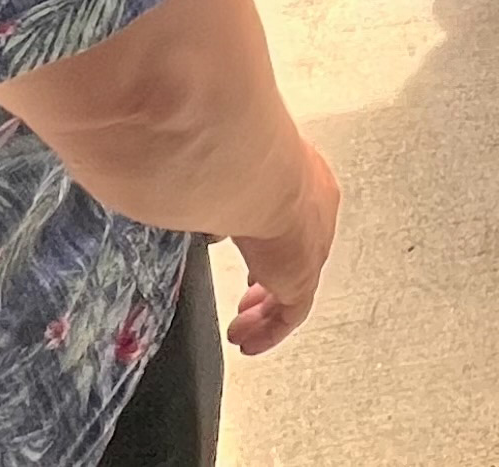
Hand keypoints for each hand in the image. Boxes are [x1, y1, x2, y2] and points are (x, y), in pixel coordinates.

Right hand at [225, 141, 339, 355]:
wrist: (260, 176)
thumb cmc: (239, 157)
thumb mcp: (227, 166)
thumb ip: (210, 181)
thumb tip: (182, 186)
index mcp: (303, 178)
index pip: (292, 215)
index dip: (270, 240)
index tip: (252, 254)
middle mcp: (316, 211)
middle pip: (296, 254)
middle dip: (269, 278)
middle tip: (248, 293)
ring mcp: (314, 246)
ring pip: (293, 288)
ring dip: (265, 308)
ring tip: (242, 326)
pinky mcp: (303, 278)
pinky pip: (289, 315)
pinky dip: (268, 331)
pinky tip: (250, 342)